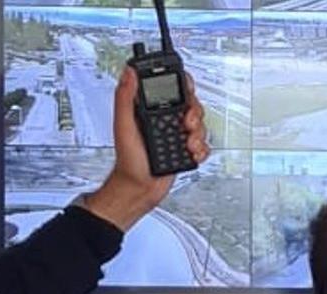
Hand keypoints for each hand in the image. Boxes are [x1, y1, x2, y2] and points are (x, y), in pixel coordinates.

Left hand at [80, 68, 209, 232]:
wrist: (139, 187)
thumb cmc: (128, 160)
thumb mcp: (123, 124)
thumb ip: (125, 97)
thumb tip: (128, 73)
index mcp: (151, 109)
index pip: (171, 87)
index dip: (182, 85)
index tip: (185, 91)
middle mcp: (165, 120)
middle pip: (191, 104)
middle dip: (194, 113)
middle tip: (185, 123)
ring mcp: (176, 134)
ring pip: (199, 124)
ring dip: (198, 133)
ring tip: (187, 142)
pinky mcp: (185, 150)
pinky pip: (203, 144)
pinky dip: (201, 149)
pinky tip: (190, 152)